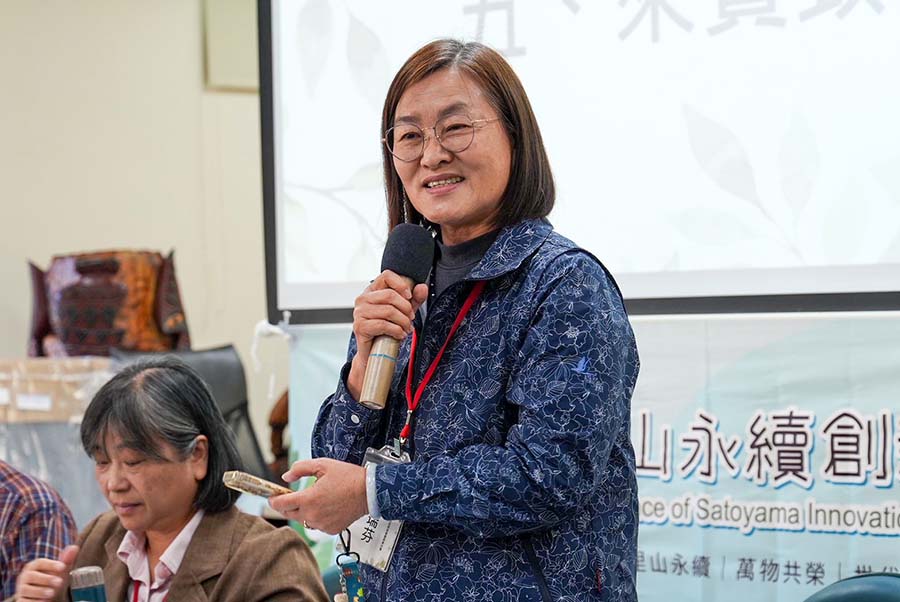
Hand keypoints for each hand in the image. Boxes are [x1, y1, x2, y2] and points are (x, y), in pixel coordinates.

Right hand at [16, 544, 78, 600]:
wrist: (40, 594)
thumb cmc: (50, 578)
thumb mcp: (59, 570)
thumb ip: (66, 560)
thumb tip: (74, 547)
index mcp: (34, 566)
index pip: (40, 563)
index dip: (51, 564)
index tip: (62, 567)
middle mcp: (25, 576)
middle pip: (32, 576)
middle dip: (46, 579)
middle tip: (59, 582)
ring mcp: (22, 589)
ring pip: (26, 589)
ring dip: (40, 591)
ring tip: (52, 593)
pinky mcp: (21, 600)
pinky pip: (24, 601)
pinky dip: (33, 601)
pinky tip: (43, 601)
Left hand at [269, 458, 367, 534]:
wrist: (369, 491)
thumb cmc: (348, 477)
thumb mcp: (322, 465)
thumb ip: (300, 469)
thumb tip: (286, 477)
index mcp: (309, 499)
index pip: (281, 504)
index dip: (273, 500)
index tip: (272, 497)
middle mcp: (313, 514)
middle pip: (289, 514)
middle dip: (286, 506)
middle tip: (289, 497)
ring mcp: (322, 524)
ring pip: (303, 520)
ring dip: (302, 512)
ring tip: (312, 500)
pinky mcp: (331, 530)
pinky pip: (316, 525)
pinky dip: (316, 518)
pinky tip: (324, 508)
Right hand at [347, 270, 427, 399]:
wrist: (375, 353)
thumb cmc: (388, 330)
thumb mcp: (404, 312)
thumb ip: (414, 299)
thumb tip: (422, 287)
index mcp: (372, 291)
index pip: (386, 275)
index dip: (401, 284)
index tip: (409, 297)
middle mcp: (363, 299)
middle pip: (390, 295)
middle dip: (406, 308)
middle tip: (410, 319)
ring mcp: (359, 313)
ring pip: (388, 311)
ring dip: (403, 322)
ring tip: (406, 329)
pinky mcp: (360, 327)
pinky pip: (383, 325)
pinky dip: (396, 330)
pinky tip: (400, 335)